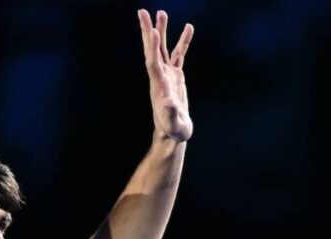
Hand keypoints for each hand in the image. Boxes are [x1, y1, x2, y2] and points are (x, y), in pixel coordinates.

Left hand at [138, 9, 193, 141]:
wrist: (173, 134)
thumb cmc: (174, 130)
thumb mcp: (174, 124)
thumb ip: (171, 112)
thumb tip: (169, 102)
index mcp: (159, 85)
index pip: (153, 62)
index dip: (152, 46)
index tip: (152, 30)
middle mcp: (160, 77)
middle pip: (153, 50)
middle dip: (148, 31)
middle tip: (142, 12)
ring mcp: (168, 75)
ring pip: (163, 49)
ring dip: (162, 31)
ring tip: (161, 12)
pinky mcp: (176, 77)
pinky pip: (179, 55)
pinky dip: (183, 42)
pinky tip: (188, 28)